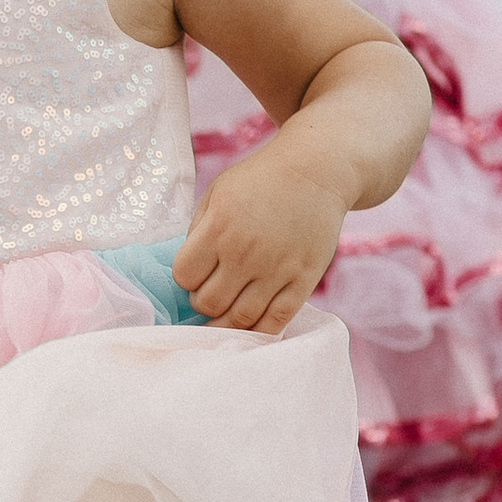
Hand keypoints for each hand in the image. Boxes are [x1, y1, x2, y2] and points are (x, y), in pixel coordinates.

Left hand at [173, 141, 348, 334]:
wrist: (317, 170)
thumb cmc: (261, 180)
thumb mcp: (218, 192)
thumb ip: (198, 230)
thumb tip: (188, 271)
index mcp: (220, 227)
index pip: (184, 276)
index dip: (186, 277)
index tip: (195, 273)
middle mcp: (246, 252)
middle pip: (208, 303)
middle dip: (202, 302)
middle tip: (211, 291)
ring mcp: (277, 270)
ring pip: (239, 320)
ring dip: (225, 322)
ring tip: (226, 312)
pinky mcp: (303, 281)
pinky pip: (276, 322)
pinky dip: (259, 331)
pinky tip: (251, 324)